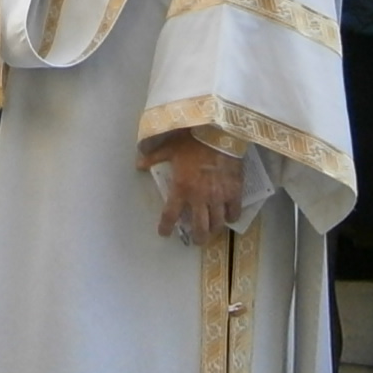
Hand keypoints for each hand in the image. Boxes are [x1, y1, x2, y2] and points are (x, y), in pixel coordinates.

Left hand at [139, 129, 243, 244]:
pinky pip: (234, 212)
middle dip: (198, 238)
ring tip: (212, 231)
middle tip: (197, 240)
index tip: (164, 233)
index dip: (166, 227)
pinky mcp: (234, 192)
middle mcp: (199, 198)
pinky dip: (231, 217)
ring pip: (217, 224)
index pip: (170, 215)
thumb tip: (138, 164)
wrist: (219, 132)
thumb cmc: (192, 140)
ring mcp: (218, 197)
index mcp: (181, 188)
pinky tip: (229, 217)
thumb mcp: (169, 148)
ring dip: (213, 230)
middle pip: (199, 228)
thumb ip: (154, 158)